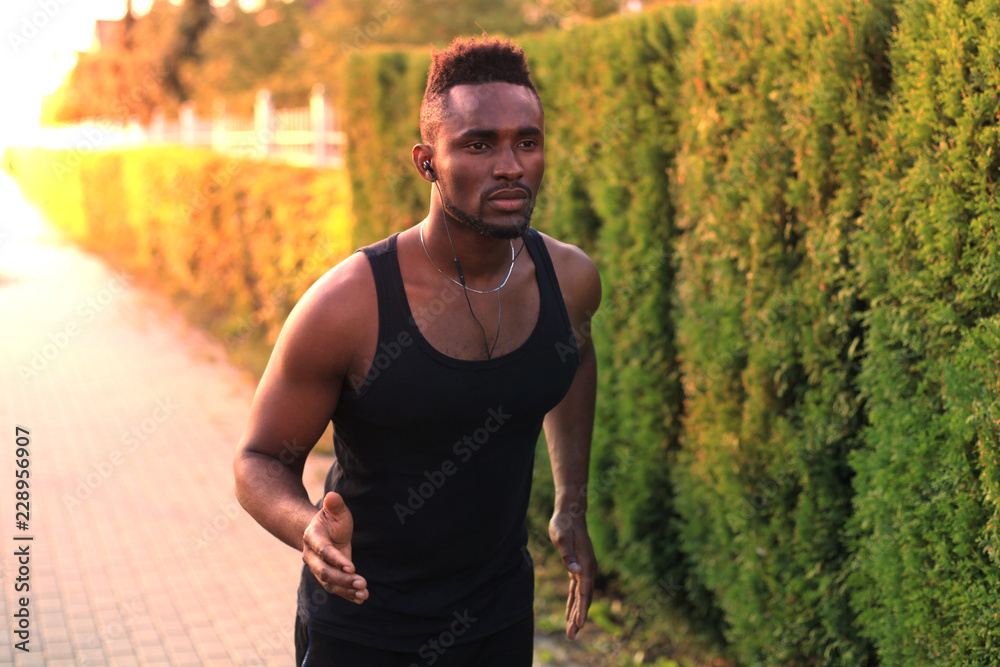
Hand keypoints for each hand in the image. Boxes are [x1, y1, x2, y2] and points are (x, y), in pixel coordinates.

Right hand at [302, 492, 367, 603]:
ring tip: (364, 594)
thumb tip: (332, 496)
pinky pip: (335, 588)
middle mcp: (311, 556)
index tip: (352, 567)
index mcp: (312, 537)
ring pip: (329, 583)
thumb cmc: (332, 519)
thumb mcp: (335, 510)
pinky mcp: (327, 577)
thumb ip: (334, 505)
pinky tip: (361, 599)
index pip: (324, 551)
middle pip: (324, 571)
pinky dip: (347, 595)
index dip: (336, 559)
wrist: (324, 532)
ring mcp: (317, 568)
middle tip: (362, 583)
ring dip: (346, 590)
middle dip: (342, 579)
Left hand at [549, 509, 594, 638]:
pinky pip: (576, 589)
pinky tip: (569, 613)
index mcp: (586, 563)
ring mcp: (584, 568)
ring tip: (572, 630)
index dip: (582, 608)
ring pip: (581, 595)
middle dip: (579, 616)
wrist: (569, 512)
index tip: (579, 624)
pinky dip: (574, 601)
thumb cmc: (564, 523)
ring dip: (576, 612)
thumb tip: (576, 571)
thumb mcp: (562, 537)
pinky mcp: (577, 566)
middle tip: (572, 635)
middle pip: (585, 597)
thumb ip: (568, 554)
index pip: (585, 590)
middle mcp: (588, 568)